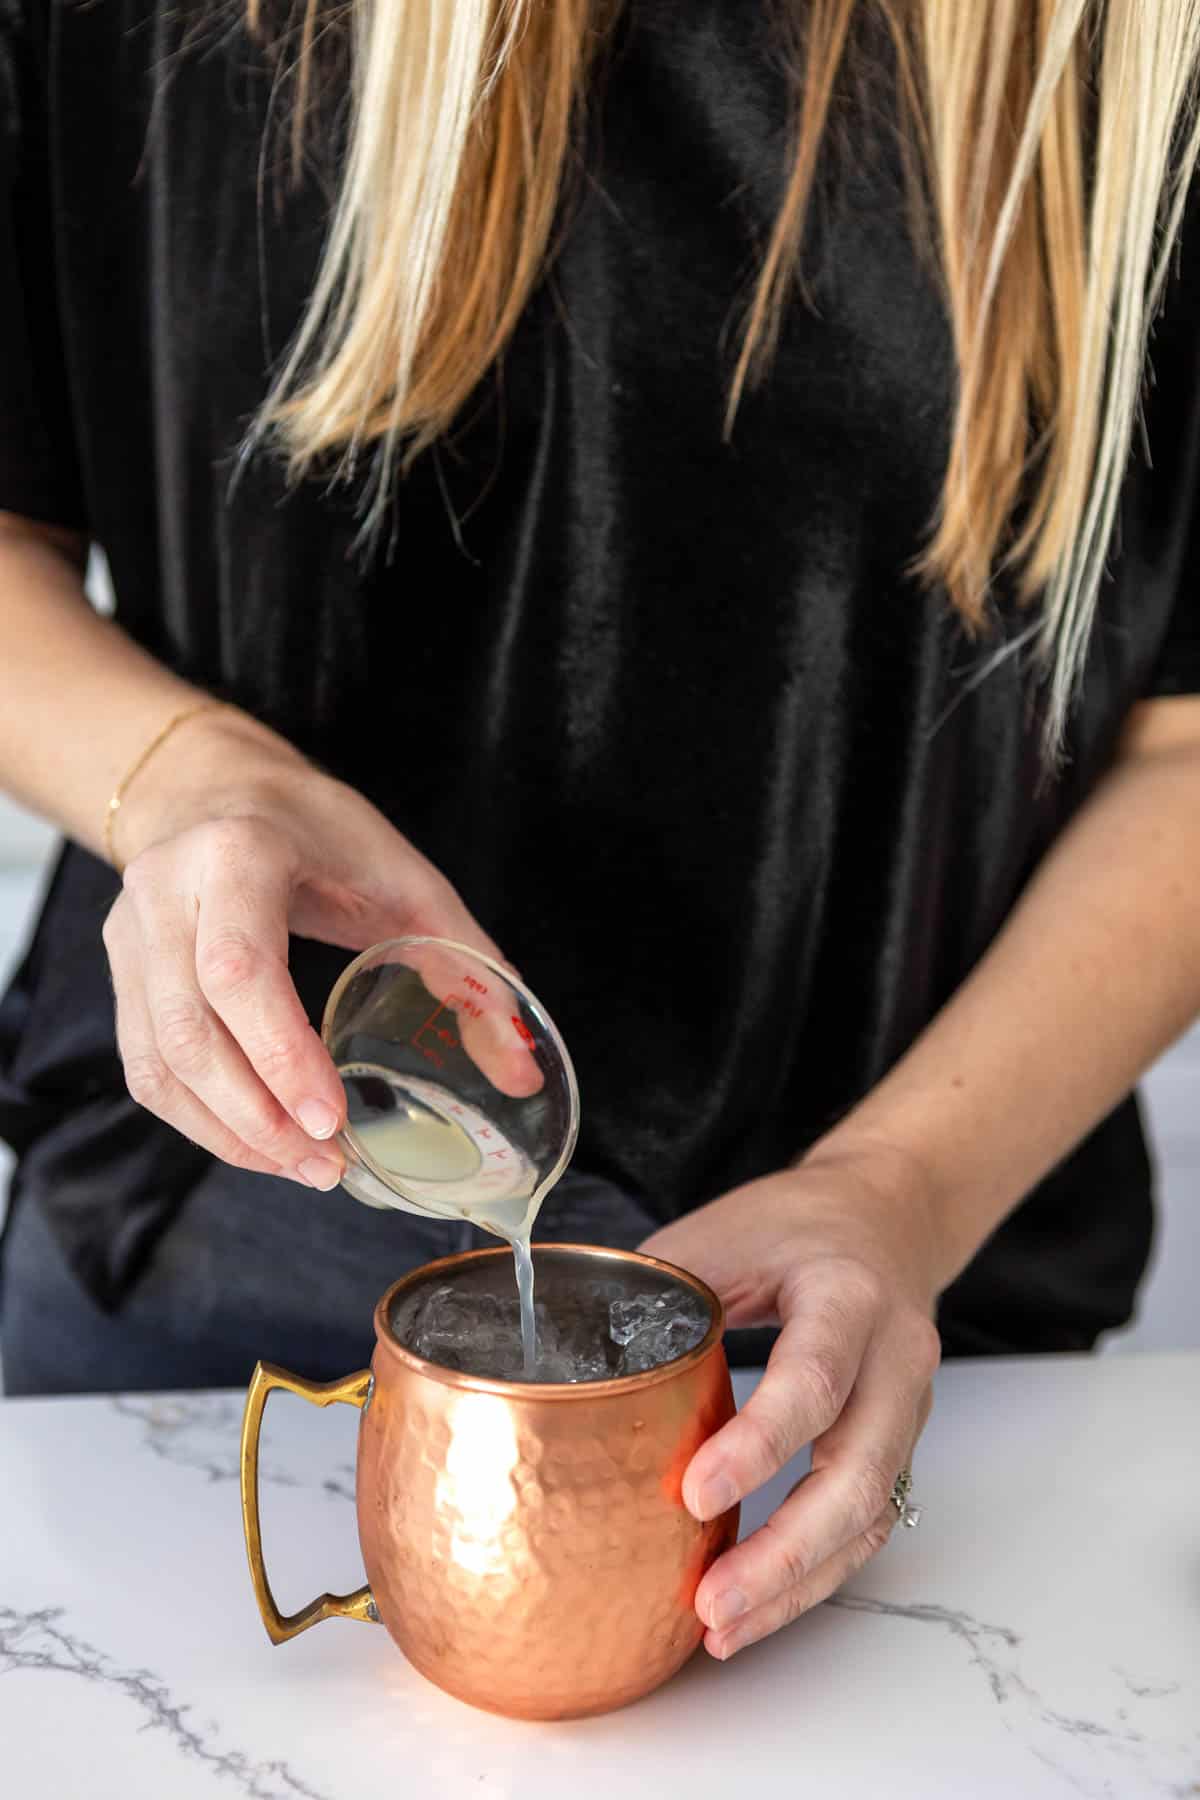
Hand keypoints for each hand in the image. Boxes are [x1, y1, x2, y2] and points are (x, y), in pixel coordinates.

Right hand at [102, 707, 508, 1188]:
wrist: (219, 788)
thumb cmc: (320, 832)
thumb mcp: (408, 878)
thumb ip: (468, 967)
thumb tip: (524, 1067)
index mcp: (237, 855)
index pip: (238, 971)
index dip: (280, 1055)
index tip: (332, 1120)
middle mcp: (165, 892)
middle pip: (189, 1031)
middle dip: (258, 1117)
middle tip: (327, 1166)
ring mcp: (130, 934)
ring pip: (158, 1061)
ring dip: (230, 1132)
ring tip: (304, 1168)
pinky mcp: (120, 971)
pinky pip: (147, 1066)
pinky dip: (201, 1119)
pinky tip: (260, 1144)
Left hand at [639, 1149, 942, 1658]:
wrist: (886, 1215)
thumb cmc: (794, 1224)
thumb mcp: (722, 1235)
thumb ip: (658, 1296)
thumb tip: (570, 1364)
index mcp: (849, 1294)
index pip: (813, 1378)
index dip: (758, 1444)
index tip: (694, 1494)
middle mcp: (896, 1358)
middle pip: (858, 1473)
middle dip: (785, 1551)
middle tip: (710, 1601)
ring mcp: (907, 1408)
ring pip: (870, 1514)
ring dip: (800, 1581)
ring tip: (723, 1628)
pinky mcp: (897, 1443)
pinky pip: (868, 1522)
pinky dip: (816, 1573)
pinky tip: (759, 1603)